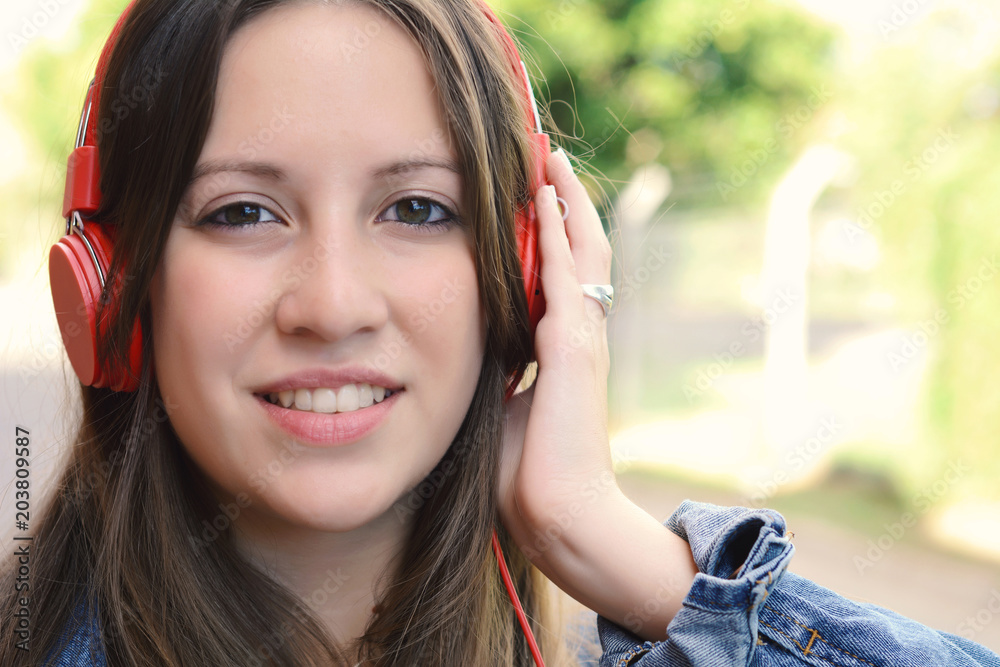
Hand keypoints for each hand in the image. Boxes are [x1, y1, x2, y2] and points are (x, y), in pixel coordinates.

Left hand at [496, 150, 696, 641]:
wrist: (559, 517)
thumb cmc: (526, 475)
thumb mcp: (502, 407)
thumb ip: (496, 372)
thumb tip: (472, 349)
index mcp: (563, 349)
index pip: (560, 274)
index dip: (550, 233)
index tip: (531, 197)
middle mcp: (580, 334)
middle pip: (579, 251)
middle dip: (563, 204)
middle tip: (548, 160)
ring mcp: (583, 339)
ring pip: (582, 252)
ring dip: (565, 203)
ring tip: (551, 160)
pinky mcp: (574, 349)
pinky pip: (566, 276)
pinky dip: (556, 233)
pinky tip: (543, 197)